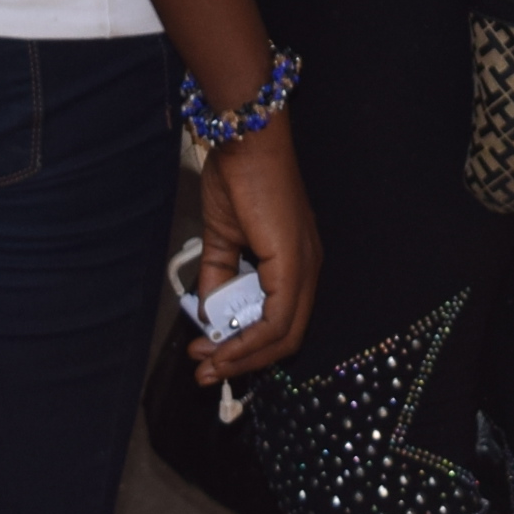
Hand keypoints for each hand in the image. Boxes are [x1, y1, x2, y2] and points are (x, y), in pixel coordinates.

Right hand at [190, 124, 315, 381]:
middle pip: (285, 339)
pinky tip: (223, 346)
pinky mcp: (293, 264)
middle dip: (243, 361)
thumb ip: (218, 279)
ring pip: (283, 336)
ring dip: (242, 356)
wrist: (244, 143)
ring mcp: (304, 268)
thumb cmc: (237, 180)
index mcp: (295, 264)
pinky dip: (249, 340)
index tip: (210, 357)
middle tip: (206, 370)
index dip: (247, 347)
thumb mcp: (222, 239)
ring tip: (207, 362)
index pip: (281, 322)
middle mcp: (308, 270)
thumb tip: (208, 314)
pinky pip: (277, 319)